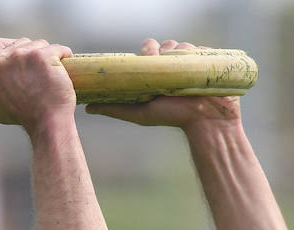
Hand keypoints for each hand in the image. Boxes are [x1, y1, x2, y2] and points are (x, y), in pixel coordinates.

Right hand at [0, 37, 77, 134]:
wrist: (46, 123)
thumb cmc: (20, 117)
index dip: (9, 48)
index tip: (20, 60)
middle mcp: (1, 60)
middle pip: (19, 42)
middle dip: (30, 53)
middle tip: (38, 71)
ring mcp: (22, 55)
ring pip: (39, 44)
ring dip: (46, 55)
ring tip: (50, 73)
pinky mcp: (43, 55)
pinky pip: (57, 48)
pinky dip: (64, 54)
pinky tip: (64, 64)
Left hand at [84, 39, 240, 130]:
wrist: (206, 121)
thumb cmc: (173, 117)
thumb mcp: (140, 114)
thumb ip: (115, 109)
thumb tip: (87, 108)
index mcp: (157, 71)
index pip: (149, 48)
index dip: (148, 50)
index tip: (149, 58)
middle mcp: (173, 64)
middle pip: (165, 43)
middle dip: (163, 49)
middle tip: (163, 63)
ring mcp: (190, 61)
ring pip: (181, 44)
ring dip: (179, 53)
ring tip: (181, 72)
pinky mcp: (206, 60)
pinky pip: (198, 47)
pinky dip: (195, 53)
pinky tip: (194, 68)